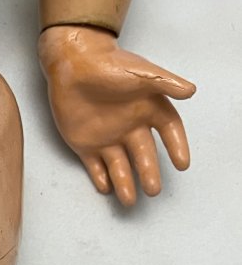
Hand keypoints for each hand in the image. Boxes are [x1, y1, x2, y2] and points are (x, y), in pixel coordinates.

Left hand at [38, 25, 194, 205]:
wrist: (74, 63)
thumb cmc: (110, 65)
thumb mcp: (141, 73)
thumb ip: (165, 82)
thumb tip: (191, 91)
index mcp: (148, 108)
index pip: (168, 131)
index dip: (176, 147)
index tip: (182, 164)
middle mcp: (130, 127)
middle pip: (144, 154)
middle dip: (149, 172)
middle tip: (153, 190)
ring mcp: (107, 137)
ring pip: (119, 166)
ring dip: (125, 183)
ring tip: (129, 201)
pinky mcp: (85, 144)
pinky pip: (95, 166)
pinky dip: (100, 178)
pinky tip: (107, 189)